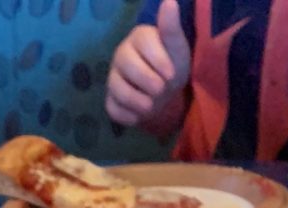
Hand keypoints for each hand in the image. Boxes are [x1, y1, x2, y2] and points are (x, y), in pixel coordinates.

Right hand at [105, 0, 190, 129]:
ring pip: (119, 91)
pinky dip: (130, 116)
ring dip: (142, 103)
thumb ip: (172, 27)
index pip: (145, 45)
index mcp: (138, 37)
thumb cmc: (171, 65)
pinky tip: (141, 113)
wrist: (165, 93)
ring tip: (153, 104)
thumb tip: (169, 1)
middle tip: (162, 89)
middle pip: (130, 68)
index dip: (160, 62)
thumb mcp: (177, 47)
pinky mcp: (110, 99)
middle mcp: (121, 54)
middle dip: (151, 84)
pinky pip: (114, 110)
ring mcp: (113, 78)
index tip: (171, 73)